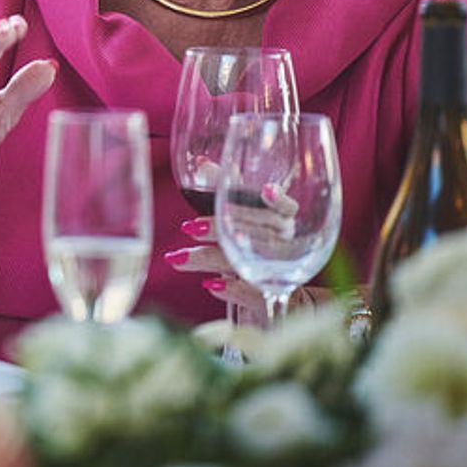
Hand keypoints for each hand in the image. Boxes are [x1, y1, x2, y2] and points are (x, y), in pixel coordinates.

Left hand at [168, 195, 300, 325]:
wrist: (282, 302)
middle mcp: (287, 248)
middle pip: (258, 235)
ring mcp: (282, 276)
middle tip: (189, 227)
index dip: (279, 200)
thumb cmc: (255, 248)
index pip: (288, 209)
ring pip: (247, 263)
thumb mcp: (240, 219)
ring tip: (178, 257)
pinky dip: (234, 290)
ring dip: (211, 258)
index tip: (266, 190)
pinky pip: (258, 297)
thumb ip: (225, 190)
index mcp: (284, 225)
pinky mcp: (275, 302)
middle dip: (221, 228)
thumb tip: (201, 163)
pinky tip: (211, 285)